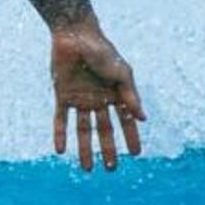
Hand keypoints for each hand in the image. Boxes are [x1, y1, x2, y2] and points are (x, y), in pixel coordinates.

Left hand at [50, 25, 144, 170]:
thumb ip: (131, 96)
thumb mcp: (122, 73)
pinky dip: (61, 134)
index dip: (131, 137)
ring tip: (87, 169)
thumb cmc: (102, 51)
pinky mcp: (63, 95)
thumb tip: (143, 119)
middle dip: (108, 150)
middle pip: (104, 130)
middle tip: (111, 169)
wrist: (76, 35)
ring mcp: (80, 99)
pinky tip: (61, 151)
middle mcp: (98, 100)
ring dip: (85, 149)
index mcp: (115, 95)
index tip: (136, 154)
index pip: (125, 121)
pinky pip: (61, 119)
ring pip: (83, 130)